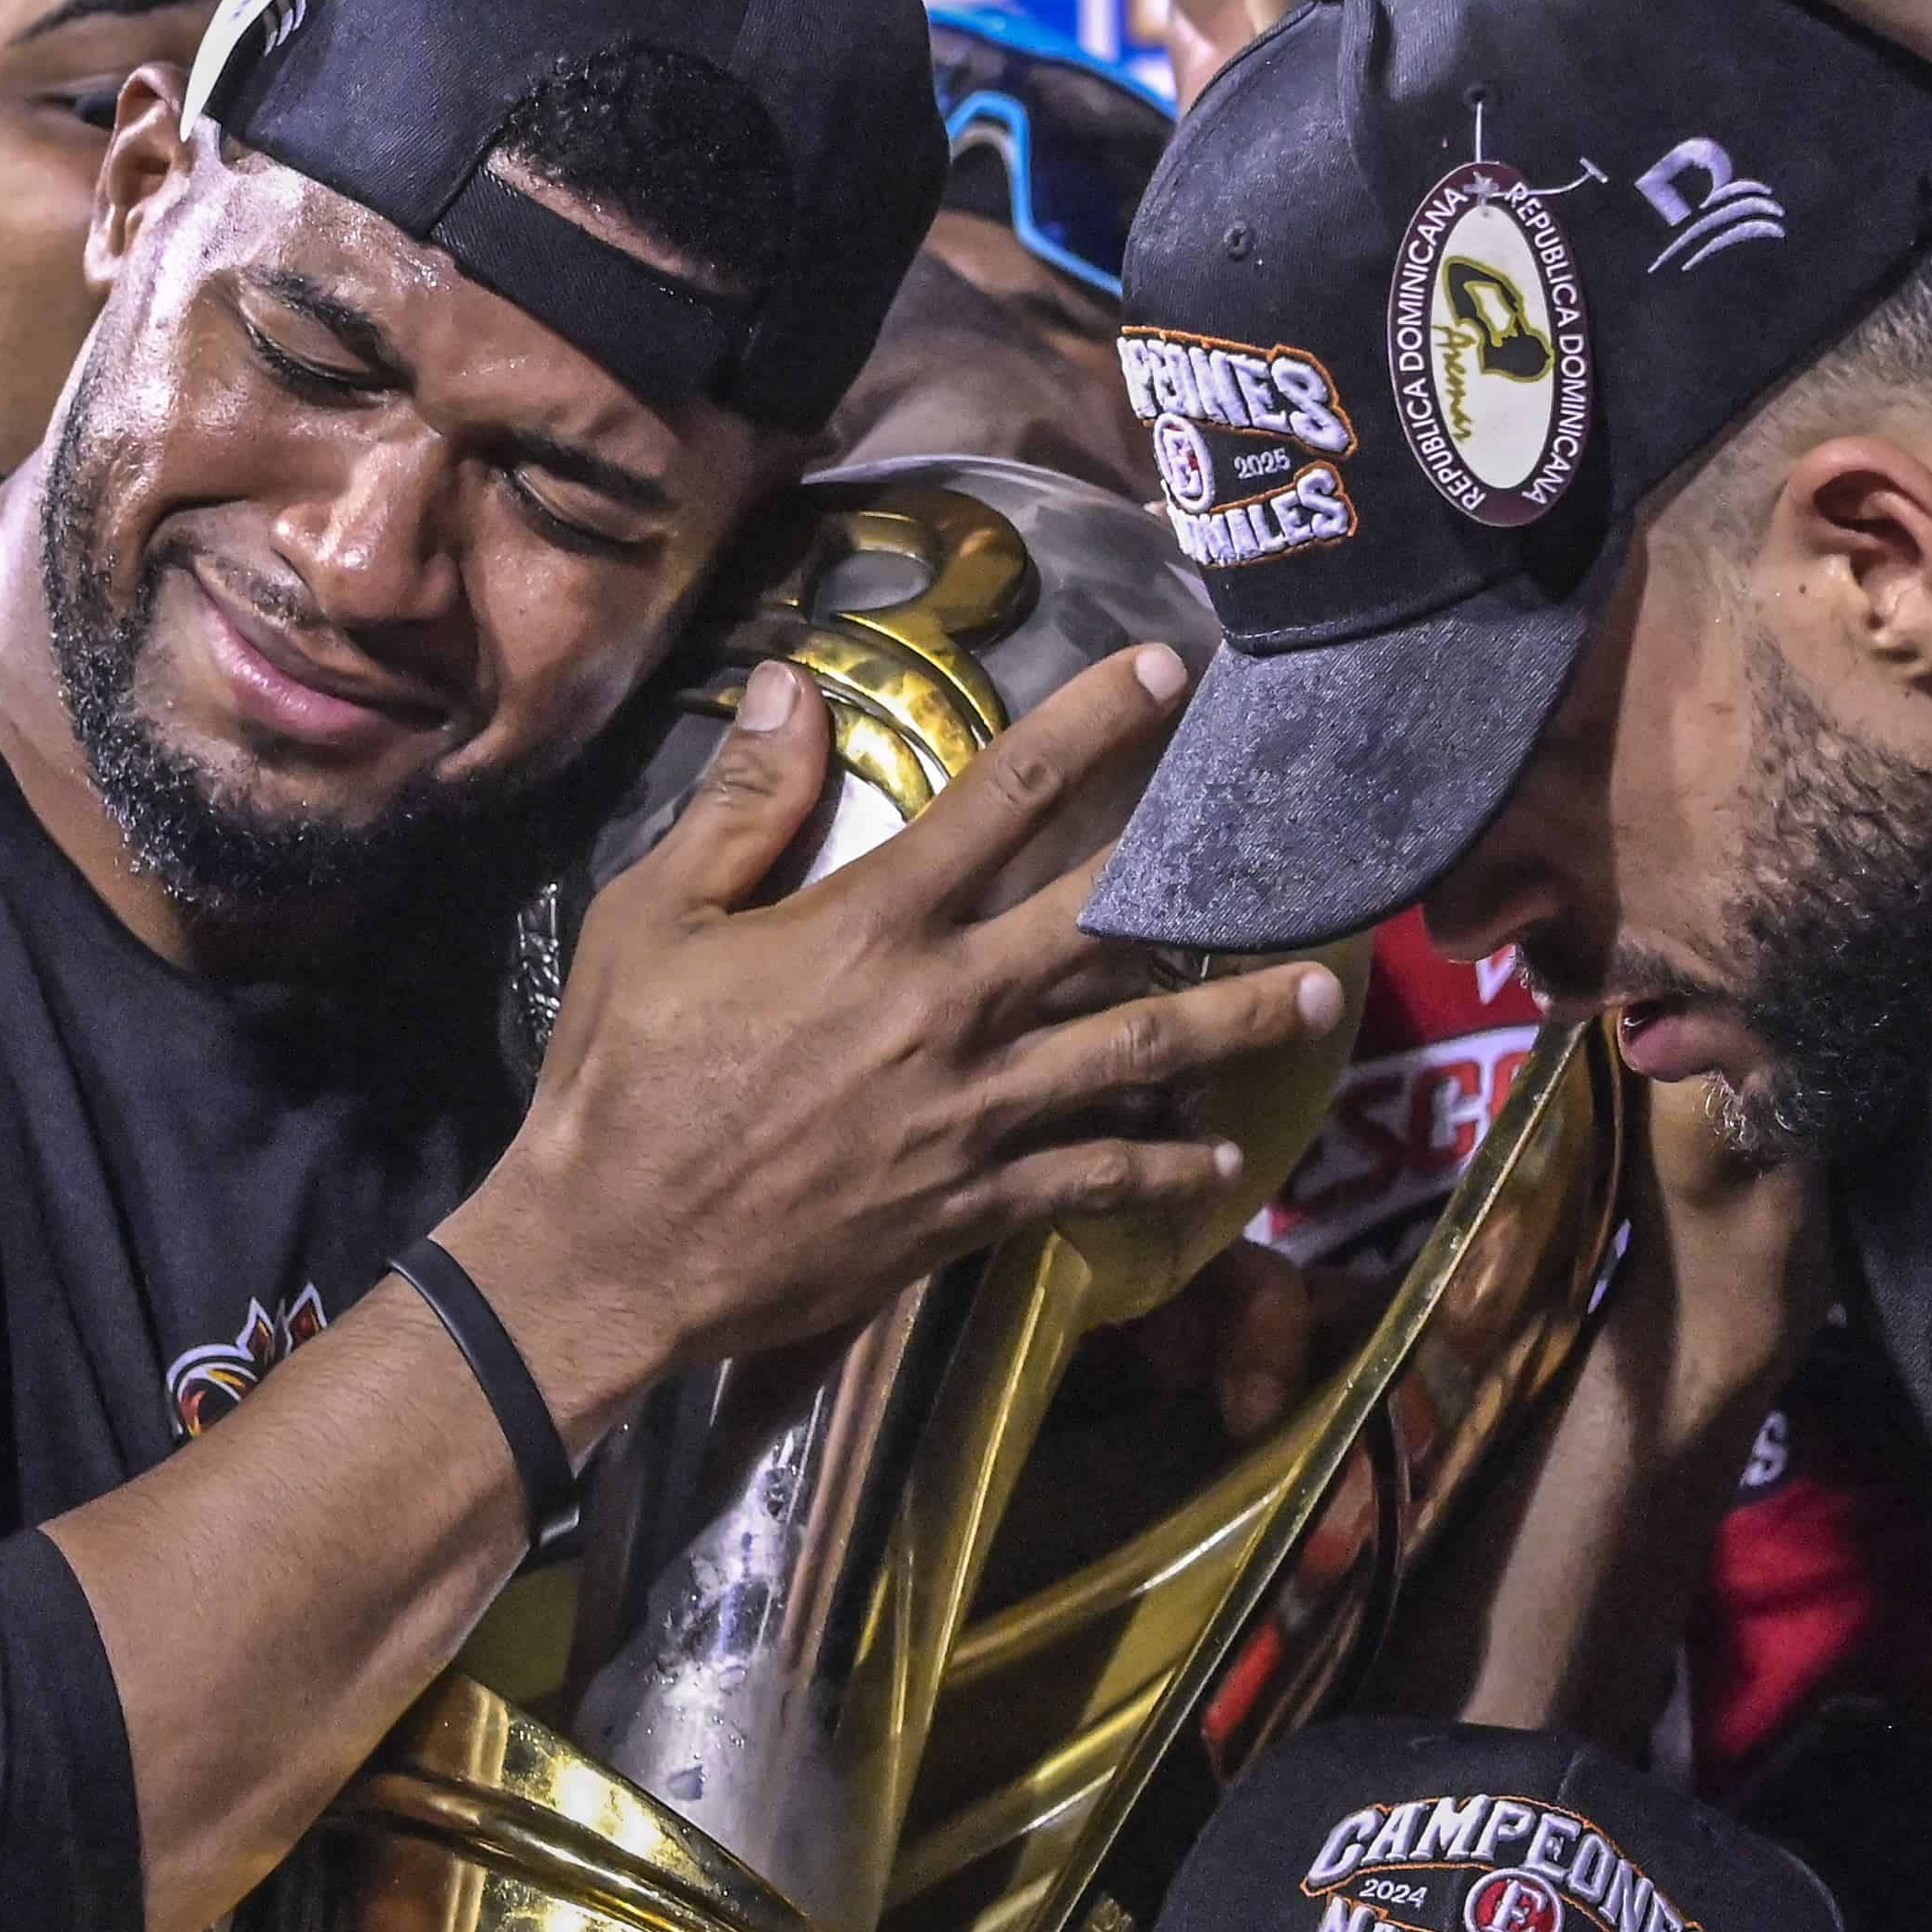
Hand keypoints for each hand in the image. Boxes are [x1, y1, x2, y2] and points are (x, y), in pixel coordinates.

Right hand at [453, 646, 1339, 1415]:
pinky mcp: (970, 1203)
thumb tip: (798, 687)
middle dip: (1206, 879)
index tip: (1164, 677)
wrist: (615, 1253)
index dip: (1093, 727)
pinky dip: (1163, 1170)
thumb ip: (744, 806)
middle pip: (1108, 927)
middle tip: (1291, 845)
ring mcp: (970, 1113)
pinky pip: (1093, 1181)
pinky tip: (1222, 1160)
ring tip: (1316, 999)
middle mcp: (946, 1010)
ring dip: (1233, 1023)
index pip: (1005, 796)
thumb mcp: (650, 918)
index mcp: (871, 925)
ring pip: (1134, 1056)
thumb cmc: (620, 1078)